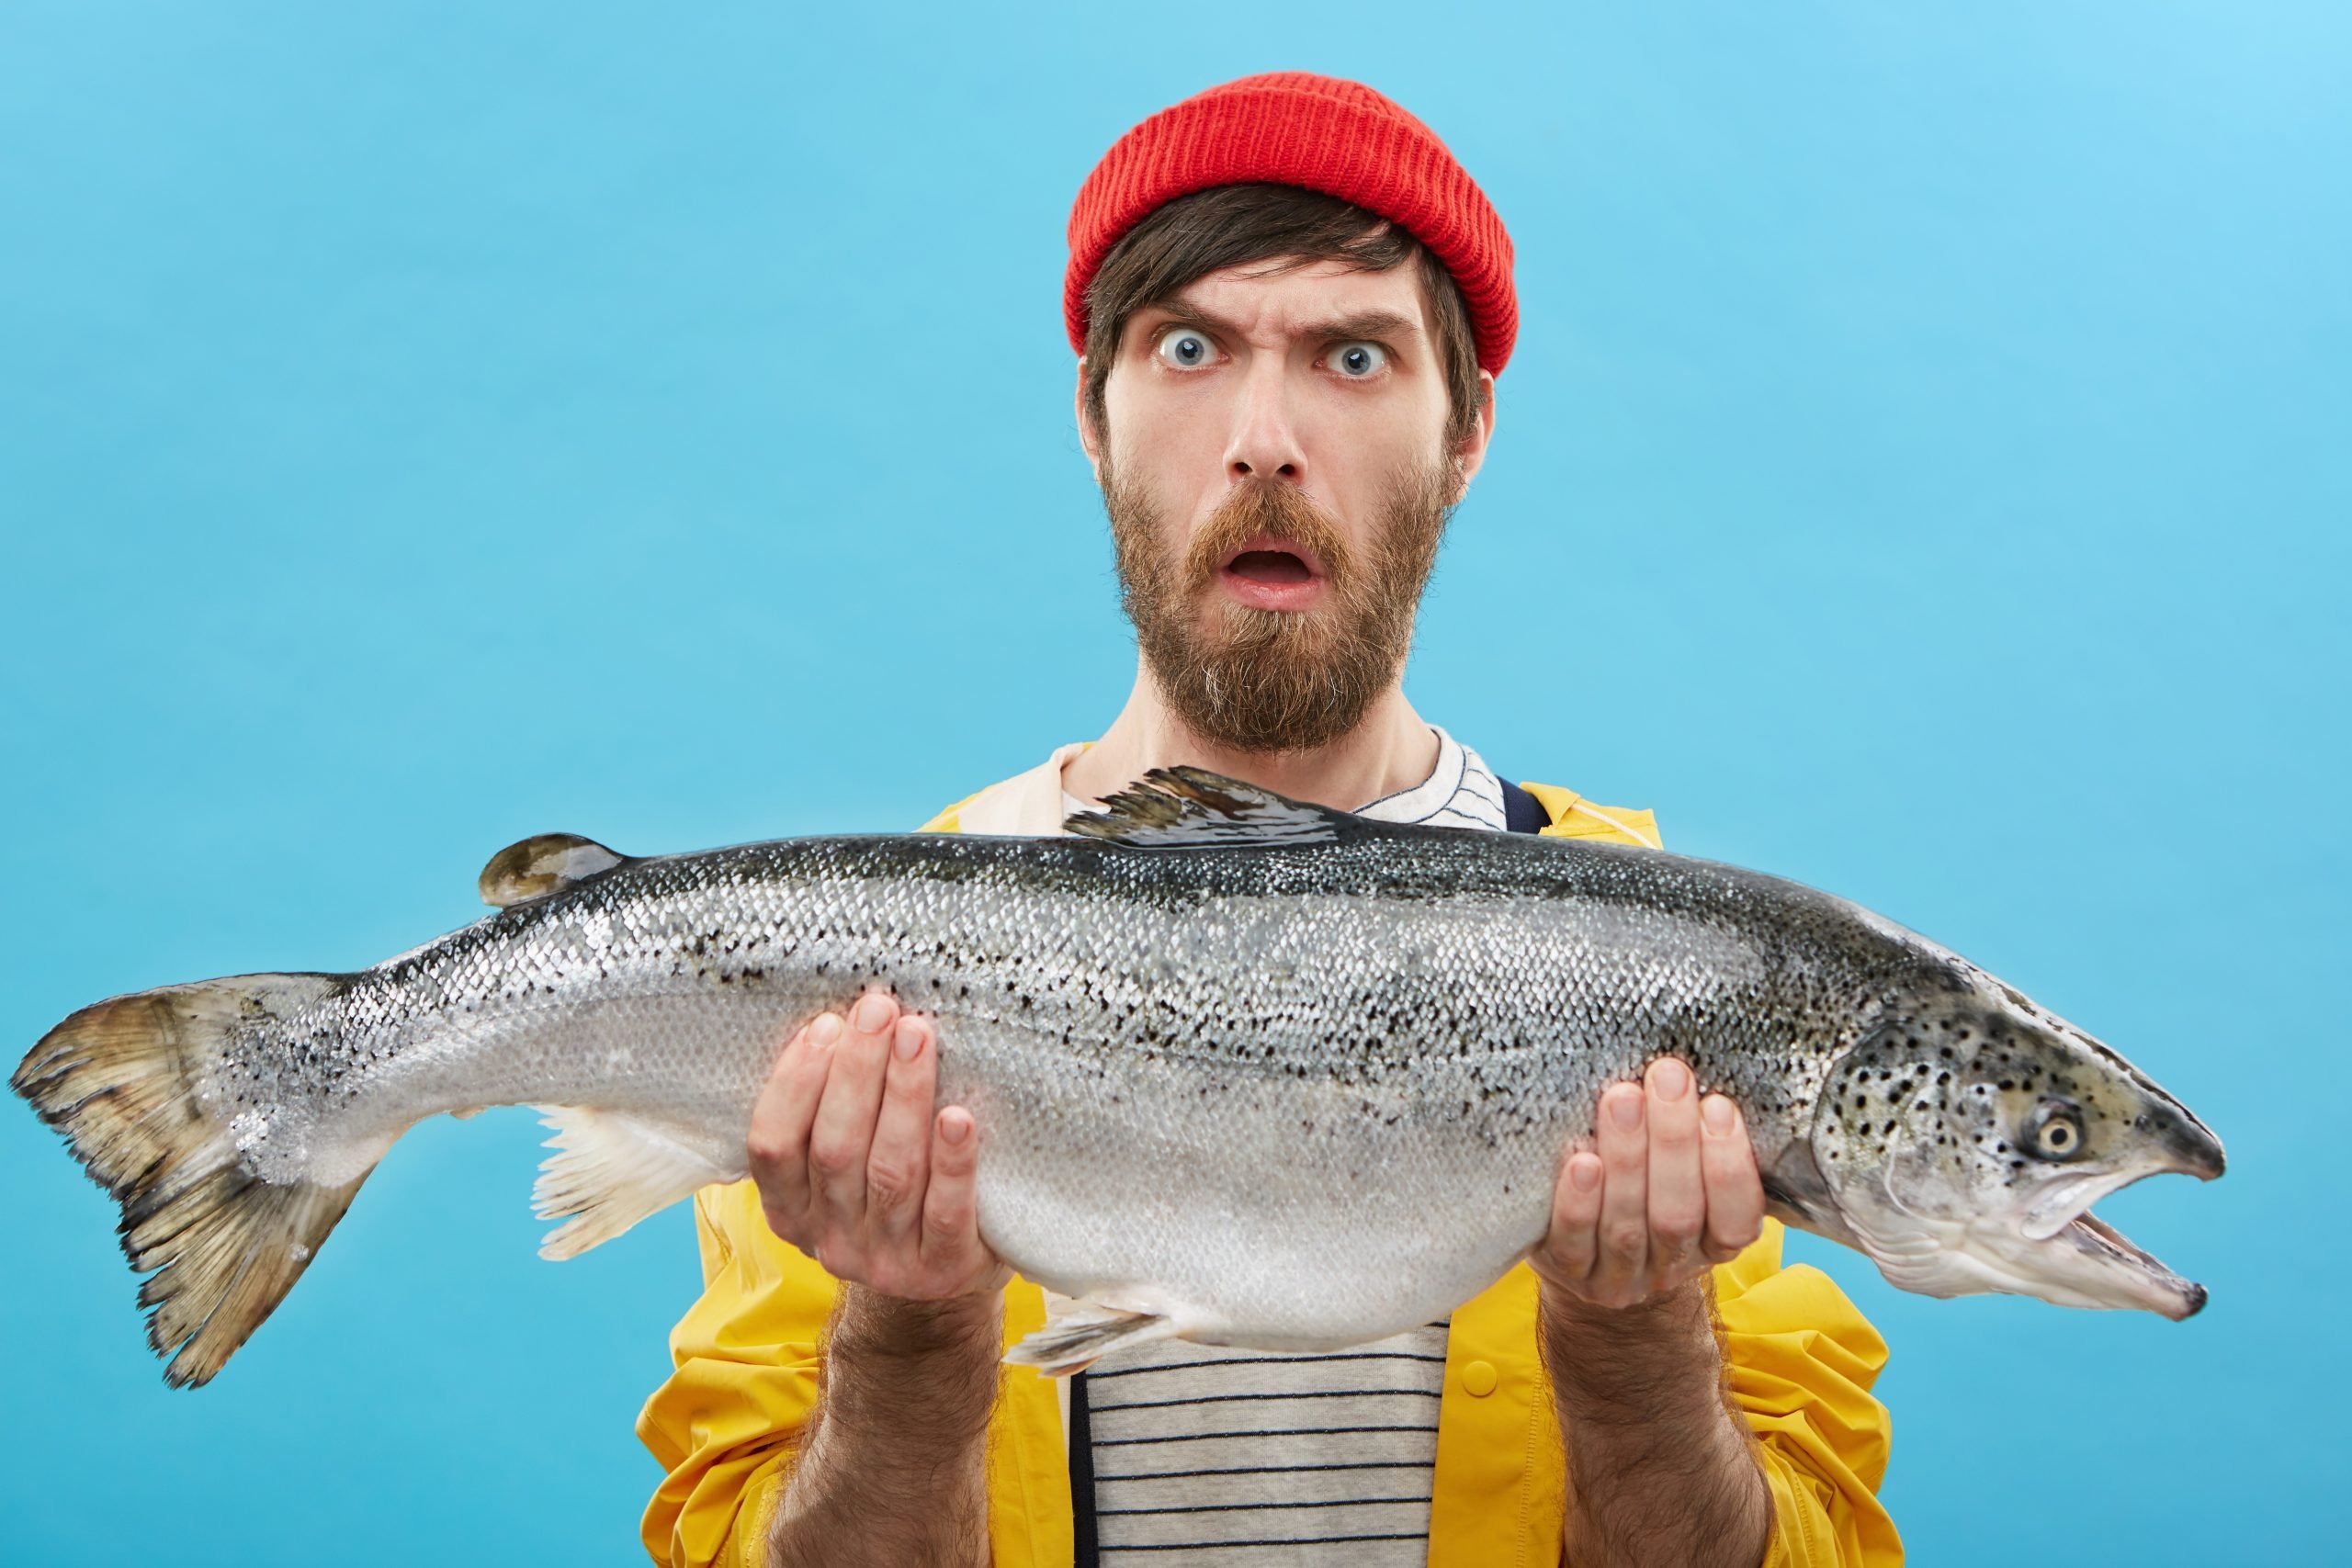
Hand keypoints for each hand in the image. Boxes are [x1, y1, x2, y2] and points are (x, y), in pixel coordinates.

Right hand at [747, 988, 1008, 1300]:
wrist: (950, 1270)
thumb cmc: (894, 1187)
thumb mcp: (846, 1160)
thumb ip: (831, 1110)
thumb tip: (841, 1020)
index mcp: (790, 1210)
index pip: (773, 1147)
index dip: (794, 1084)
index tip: (827, 1024)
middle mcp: (830, 1239)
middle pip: (835, 1150)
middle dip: (856, 1072)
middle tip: (880, 1011)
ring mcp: (884, 1260)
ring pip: (889, 1173)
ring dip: (903, 1097)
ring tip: (918, 1037)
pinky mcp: (942, 1270)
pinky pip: (946, 1211)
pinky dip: (952, 1162)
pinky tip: (958, 1116)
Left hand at [1529, 1057, 1764, 1308]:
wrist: (1580, 1251)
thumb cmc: (1641, 1186)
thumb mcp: (1680, 1169)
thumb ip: (1694, 1134)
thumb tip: (1693, 1068)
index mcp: (1713, 1241)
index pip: (1737, 1219)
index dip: (1730, 1165)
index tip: (1718, 1105)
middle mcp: (1671, 1265)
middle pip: (1678, 1215)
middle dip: (1674, 1142)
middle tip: (1667, 1078)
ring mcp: (1619, 1276)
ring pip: (1627, 1227)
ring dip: (1628, 1159)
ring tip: (1622, 1099)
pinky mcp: (1570, 1272)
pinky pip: (1574, 1243)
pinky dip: (1580, 1203)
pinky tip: (1582, 1162)